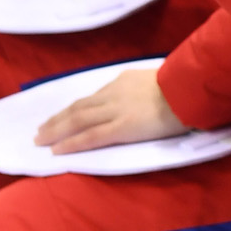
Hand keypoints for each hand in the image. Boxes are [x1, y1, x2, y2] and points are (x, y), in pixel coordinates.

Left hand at [34, 62, 184, 151]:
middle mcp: (113, 95)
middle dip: (57, 120)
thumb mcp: (157, 80)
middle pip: (78, 108)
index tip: (59, 116)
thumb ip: (143, 90)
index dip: (72, 109)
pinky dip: (72, 143)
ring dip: (56, 131)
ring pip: (78, 121)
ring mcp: (116, 111)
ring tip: (41, 140)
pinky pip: (91, 136)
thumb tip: (141, 99)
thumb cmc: (183, 86)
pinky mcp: (122, 128)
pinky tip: (58, 150)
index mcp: (123, 82)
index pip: (91, 98)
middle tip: (40, 131)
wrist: (190, 89)